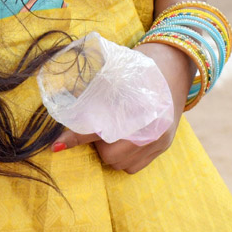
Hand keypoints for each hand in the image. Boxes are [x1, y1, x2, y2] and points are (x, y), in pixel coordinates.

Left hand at [53, 42, 189, 173]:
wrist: (174, 65)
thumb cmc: (138, 70)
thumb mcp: (115, 79)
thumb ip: (92, 98)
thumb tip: (62, 111)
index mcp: (139, 108)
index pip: (100, 130)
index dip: (77, 137)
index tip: (57, 145)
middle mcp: (152, 129)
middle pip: (110, 155)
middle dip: (100, 145)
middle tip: (101, 127)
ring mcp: (160, 140)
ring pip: (121, 164)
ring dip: (112, 153)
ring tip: (115, 132)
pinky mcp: (164, 146)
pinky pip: (134, 167)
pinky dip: (125, 158)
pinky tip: (126, 141)